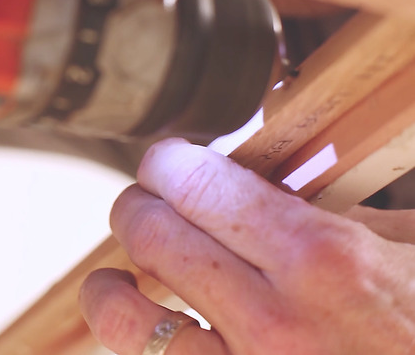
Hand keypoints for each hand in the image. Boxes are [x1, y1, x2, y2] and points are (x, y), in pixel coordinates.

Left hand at [79, 138, 414, 354]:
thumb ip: (326, 212)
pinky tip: (150, 332)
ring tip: (117, 278)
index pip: (193, 182)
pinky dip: (141, 345)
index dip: (167, 162)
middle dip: (138, 207)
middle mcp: (275, 322)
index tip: (167, 163)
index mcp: (323, 259)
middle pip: (149, 234)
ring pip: (124, 319)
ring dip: (111, 288)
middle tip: (146, 207)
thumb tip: (253, 186)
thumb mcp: (406, 248)